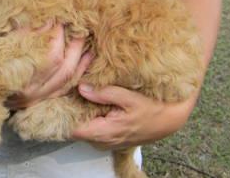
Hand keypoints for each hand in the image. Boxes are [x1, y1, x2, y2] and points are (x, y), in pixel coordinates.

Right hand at [5, 24, 93, 108]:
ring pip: (66, 79)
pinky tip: (85, 58)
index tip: (57, 18)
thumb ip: (22, 36)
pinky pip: (64, 88)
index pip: (50, 55)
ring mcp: (36, 99)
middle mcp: (31, 92)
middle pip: (63, 68)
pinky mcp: (39, 101)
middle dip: (73, 44)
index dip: (57, 35)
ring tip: (84, 39)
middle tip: (76, 24)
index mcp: (20, 77)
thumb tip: (45, 21)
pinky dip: (77, 72)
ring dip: (79, 57)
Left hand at [72, 85, 196, 149]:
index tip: (60, 98)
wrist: (169, 121)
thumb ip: (104, 93)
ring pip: (84, 129)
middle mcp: (103, 141)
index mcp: (105, 132)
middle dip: (71, 111)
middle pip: (76, 129)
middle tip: (69, 92)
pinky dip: (89, 117)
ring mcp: (106, 142)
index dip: (65, 114)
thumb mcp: (129, 97)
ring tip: (80, 94)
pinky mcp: (110, 139)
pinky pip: (93, 129)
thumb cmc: (151, 108)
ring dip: (80, 114)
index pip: (73, 130)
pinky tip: (91, 102)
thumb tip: (82, 87)